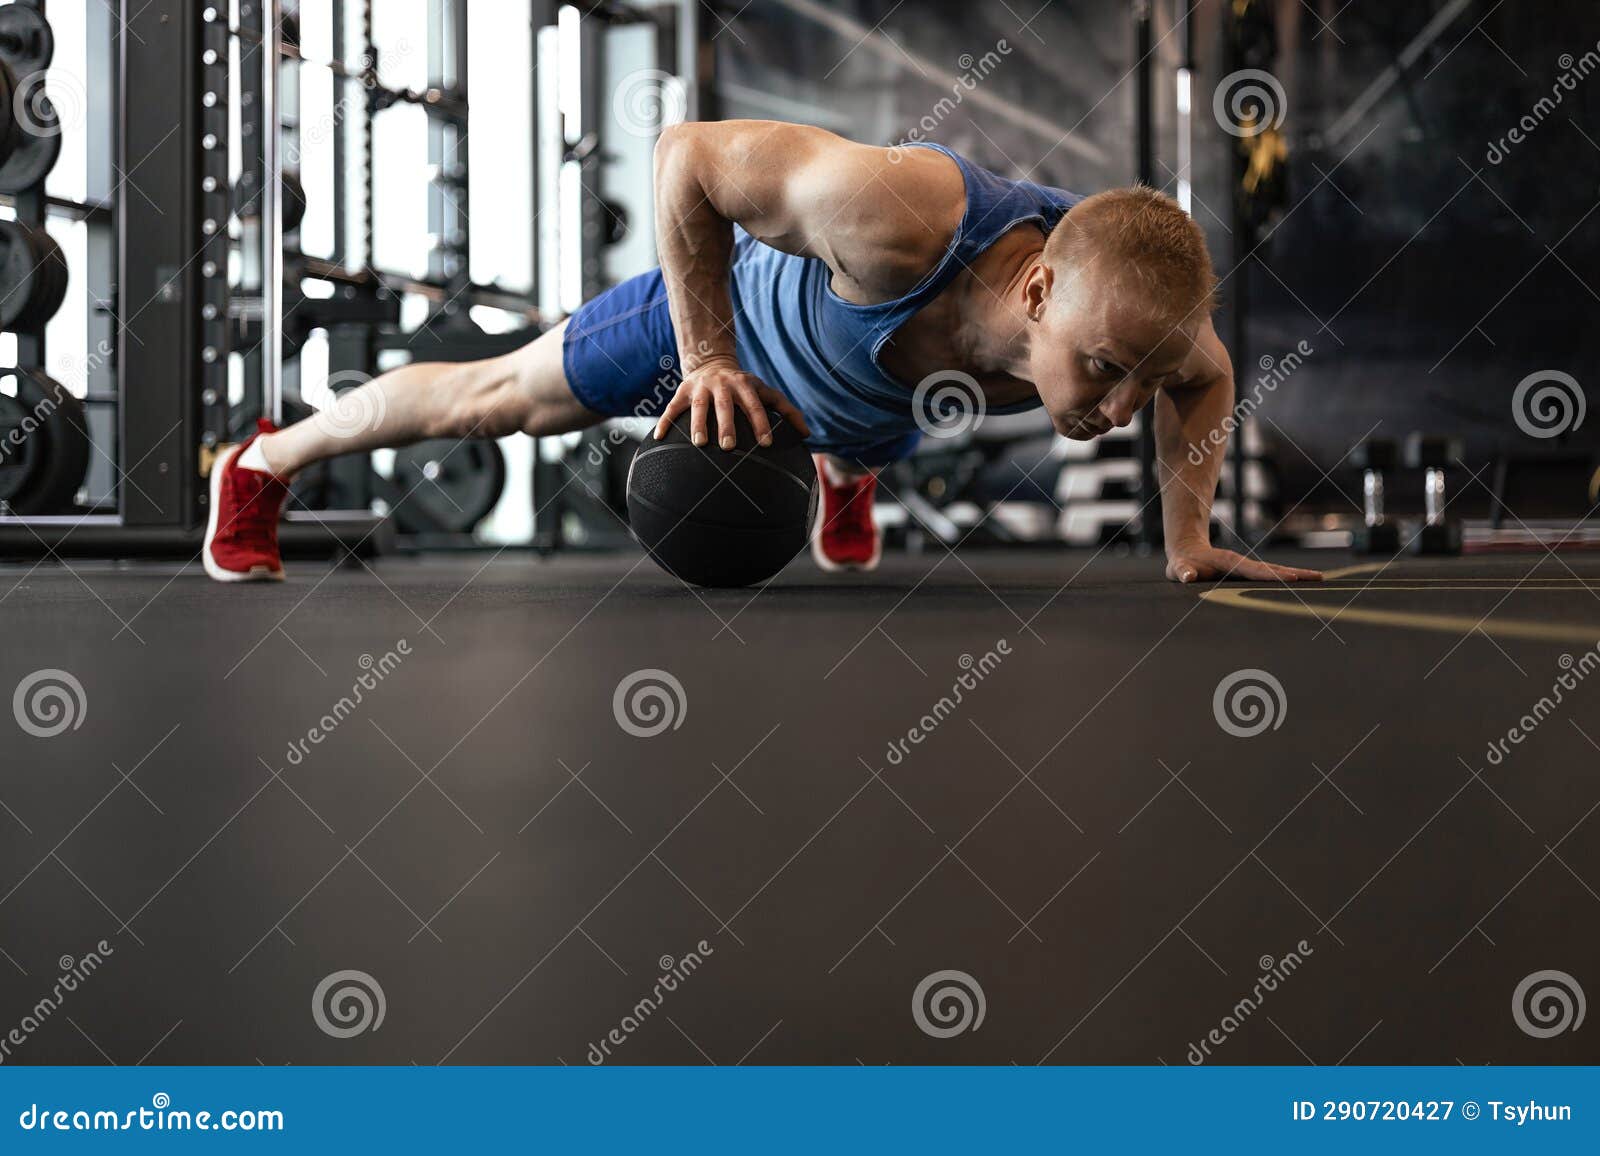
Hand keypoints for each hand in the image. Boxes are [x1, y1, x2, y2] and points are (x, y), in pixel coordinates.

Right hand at [653, 359, 809, 448]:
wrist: (710, 362)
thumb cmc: (744, 387)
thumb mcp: (765, 392)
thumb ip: (787, 410)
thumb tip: (807, 434)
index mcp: (744, 385)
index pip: (755, 404)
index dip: (760, 422)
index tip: (766, 443)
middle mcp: (722, 385)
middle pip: (725, 405)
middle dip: (726, 424)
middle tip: (729, 447)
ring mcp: (700, 388)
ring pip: (698, 406)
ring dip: (698, 423)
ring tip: (700, 444)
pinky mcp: (682, 392)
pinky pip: (671, 408)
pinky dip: (665, 422)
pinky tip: (660, 438)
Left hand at [1165, 543, 1323, 583]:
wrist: (1187, 551)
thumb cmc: (1182, 564)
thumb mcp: (1178, 569)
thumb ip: (1183, 572)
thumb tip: (1188, 576)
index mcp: (1230, 563)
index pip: (1255, 570)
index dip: (1273, 575)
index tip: (1292, 578)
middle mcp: (1242, 564)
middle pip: (1273, 569)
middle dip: (1295, 573)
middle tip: (1319, 578)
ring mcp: (1246, 568)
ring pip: (1274, 571)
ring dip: (1296, 575)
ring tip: (1319, 579)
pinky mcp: (1246, 574)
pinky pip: (1269, 576)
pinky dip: (1285, 579)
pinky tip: (1300, 584)